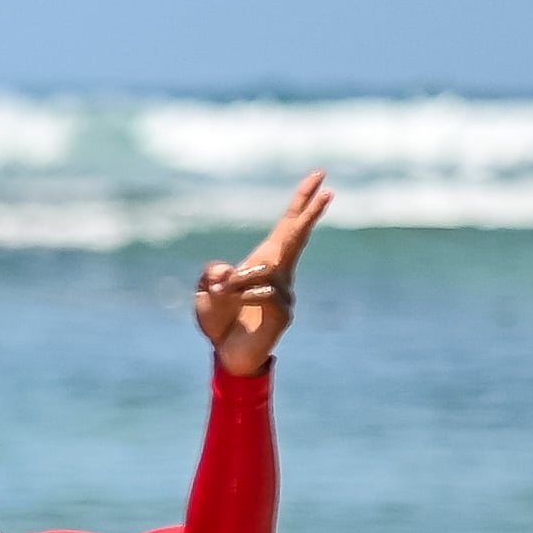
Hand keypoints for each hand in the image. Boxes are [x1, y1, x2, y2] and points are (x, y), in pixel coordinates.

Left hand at [196, 172, 328, 374]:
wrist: (227, 355)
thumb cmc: (218, 320)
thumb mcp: (204, 292)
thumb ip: (211, 276)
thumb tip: (227, 270)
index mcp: (263, 261)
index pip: (287, 226)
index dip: (301, 201)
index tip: (319, 177)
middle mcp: (279, 273)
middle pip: (298, 236)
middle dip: (310, 211)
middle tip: (328, 188)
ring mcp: (285, 293)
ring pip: (266, 270)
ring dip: (241, 280)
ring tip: (226, 296)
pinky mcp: (284, 312)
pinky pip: (265, 293)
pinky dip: (245, 296)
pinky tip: (241, 307)